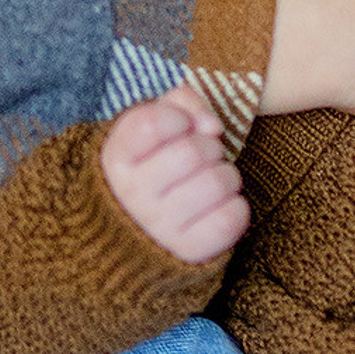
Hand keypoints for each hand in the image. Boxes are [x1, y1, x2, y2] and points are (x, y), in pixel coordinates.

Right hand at [99, 87, 248, 264]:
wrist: (143, 226)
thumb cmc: (156, 159)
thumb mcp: (156, 120)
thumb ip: (182, 103)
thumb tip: (212, 125)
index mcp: (118, 158)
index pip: (150, 124)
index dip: (178, 117)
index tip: (180, 126)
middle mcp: (133, 195)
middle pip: (192, 152)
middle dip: (209, 145)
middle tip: (203, 155)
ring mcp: (160, 227)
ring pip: (216, 183)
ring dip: (226, 173)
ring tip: (213, 178)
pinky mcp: (189, 250)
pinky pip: (231, 218)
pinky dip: (237, 205)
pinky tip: (221, 204)